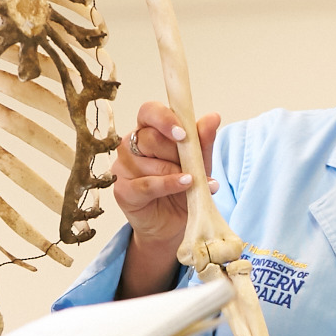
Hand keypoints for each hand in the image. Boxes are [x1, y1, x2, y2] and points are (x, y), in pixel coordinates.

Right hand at [113, 101, 219, 297]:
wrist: (177, 224)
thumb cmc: (184, 188)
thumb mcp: (199, 163)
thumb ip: (202, 142)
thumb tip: (213, 117)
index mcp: (149, 131)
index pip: (149, 112)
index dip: (164, 119)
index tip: (183, 133)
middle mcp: (131, 146)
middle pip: (148, 138)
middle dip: (175, 152)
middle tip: (193, 166)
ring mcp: (123, 168)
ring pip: (146, 162)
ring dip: (175, 172)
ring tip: (194, 182)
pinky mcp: (122, 191)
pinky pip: (145, 184)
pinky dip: (167, 184)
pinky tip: (185, 185)